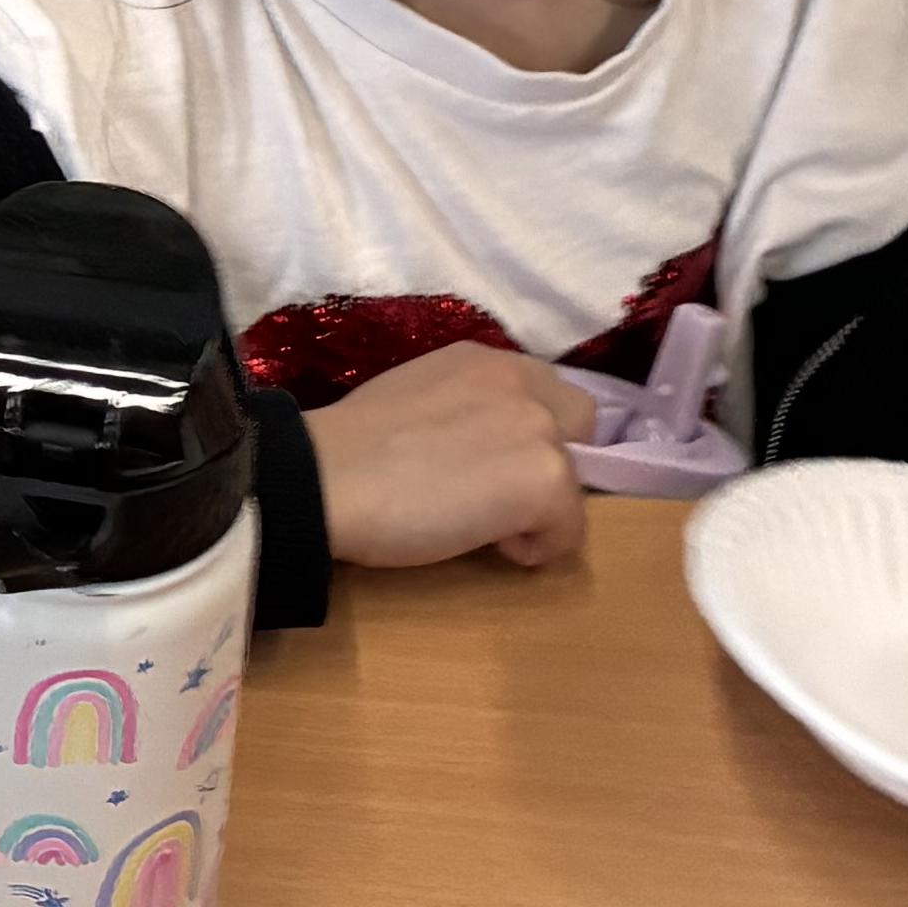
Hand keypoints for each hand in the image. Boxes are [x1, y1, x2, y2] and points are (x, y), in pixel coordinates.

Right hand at [306, 341, 586, 573]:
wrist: (327, 478)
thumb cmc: (351, 449)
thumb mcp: (418, 398)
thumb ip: (462, 408)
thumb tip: (479, 451)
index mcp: (485, 359)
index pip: (548, 390)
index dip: (530, 432)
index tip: (493, 463)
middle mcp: (521, 382)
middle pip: (581, 425)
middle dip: (551, 458)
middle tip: (500, 494)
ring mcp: (539, 430)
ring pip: (573, 481)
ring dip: (535, 508)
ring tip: (479, 524)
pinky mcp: (545, 480)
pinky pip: (569, 530)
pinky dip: (536, 547)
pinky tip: (487, 543)